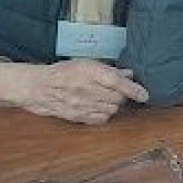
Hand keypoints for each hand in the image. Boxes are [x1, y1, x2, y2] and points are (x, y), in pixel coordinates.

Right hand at [0, 60, 148, 123]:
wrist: (37, 88)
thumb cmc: (62, 72)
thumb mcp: (85, 64)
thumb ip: (108, 70)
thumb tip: (129, 74)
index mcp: (89, 71)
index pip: (117, 82)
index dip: (134, 90)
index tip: (145, 95)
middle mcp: (86, 89)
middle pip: (117, 98)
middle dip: (122, 96)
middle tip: (118, 91)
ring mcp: (82, 105)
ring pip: (111, 110)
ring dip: (114, 105)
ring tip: (106, 98)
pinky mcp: (78, 117)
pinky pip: (100, 119)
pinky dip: (104, 114)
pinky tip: (99, 108)